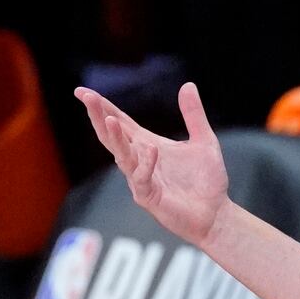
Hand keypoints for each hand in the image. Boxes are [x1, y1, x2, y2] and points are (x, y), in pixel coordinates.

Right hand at [74, 82, 230, 247]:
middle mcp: (139, 160)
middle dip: (99, 117)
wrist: (216, 213)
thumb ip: (194, 115)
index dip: (102, 107)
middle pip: (112, 136)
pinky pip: (141, 178)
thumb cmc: (207, 181)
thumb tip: (188, 84)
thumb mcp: (204, 141)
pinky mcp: (148, 196)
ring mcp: (140, 179)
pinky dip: (145, 163)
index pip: (121, 122)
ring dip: (115, 138)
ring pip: (121, 156)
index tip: (83, 91)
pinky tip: (150, 148)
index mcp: (147, 145)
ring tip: (109, 119)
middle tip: (86, 97)